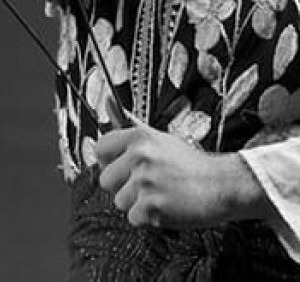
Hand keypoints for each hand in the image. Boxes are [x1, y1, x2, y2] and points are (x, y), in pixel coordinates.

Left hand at [94, 103, 263, 229]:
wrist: (222, 185)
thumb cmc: (191, 164)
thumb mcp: (160, 138)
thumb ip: (132, 125)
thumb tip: (109, 103)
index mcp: (139, 136)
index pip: (100, 149)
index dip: (108, 162)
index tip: (120, 168)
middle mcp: (140, 155)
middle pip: (105, 180)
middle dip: (122, 186)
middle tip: (145, 185)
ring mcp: (145, 180)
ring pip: (119, 201)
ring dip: (137, 204)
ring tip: (159, 195)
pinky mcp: (153, 205)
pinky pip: (134, 218)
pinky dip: (149, 218)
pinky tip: (165, 207)